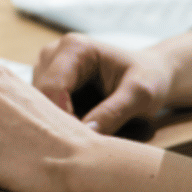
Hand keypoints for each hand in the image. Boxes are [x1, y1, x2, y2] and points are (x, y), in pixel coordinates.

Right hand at [31, 31, 191, 136]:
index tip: (85, 142)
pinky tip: (85, 130)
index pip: (52, 90)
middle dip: (63, 125)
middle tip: (90, 144)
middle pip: (41, 101)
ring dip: (63, 127)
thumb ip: (115, 111)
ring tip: (93, 133)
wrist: (150, 75)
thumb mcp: (141, 94)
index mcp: (73, 48)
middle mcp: (52, 54)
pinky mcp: (46, 88)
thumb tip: (87, 131)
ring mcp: (45, 71)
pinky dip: (63, 126)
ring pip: (41, 110)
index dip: (64, 119)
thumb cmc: (148, 79)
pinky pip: (46, 113)